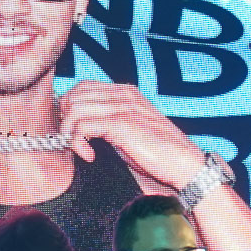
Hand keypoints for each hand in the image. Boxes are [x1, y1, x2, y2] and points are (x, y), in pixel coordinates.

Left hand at [59, 81, 206, 188]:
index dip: (71, 107)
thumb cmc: (160, 152)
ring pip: (74, 109)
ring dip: (69, 132)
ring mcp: (123, 108)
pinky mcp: (121, 125)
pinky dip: (77, 143)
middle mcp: (124, 95)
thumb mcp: (133, 128)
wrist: (184, 163)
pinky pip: (82, 127)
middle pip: (74, 95)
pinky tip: (89, 156)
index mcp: (127, 92)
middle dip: (66, 119)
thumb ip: (112, 119)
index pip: (83, 87)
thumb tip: (83, 124)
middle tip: (75, 141)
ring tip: (81, 150)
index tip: (75, 130)